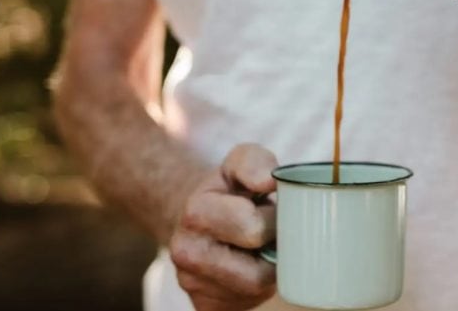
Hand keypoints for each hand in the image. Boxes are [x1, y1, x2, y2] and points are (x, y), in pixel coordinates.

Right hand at [170, 144, 278, 310]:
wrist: (202, 218)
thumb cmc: (231, 189)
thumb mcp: (241, 162)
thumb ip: (256, 162)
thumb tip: (269, 180)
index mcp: (195, 212)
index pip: (253, 228)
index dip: (272, 217)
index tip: (266, 207)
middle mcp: (185, 252)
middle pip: (256, 270)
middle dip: (272, 246)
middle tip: (267, 231)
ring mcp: (192, 284)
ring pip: (254, 289)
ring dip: (267, 268)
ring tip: (259, 248)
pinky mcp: (204, 306)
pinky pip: (245, 303)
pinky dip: (256, 287)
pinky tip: (249, 267)